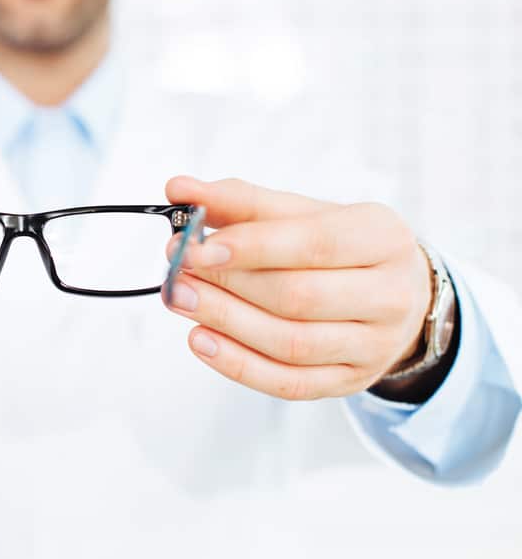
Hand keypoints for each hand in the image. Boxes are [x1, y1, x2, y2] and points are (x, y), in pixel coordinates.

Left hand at [162, 177, 432, 400]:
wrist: (395, 296)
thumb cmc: (338, 248)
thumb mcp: (302, 214)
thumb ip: (241, 201)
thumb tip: (180, 189)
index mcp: (382, 238)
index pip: (313, 244)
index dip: (251, 246)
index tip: (196, 244)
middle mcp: (390, 295)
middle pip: (298, 297)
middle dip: (228, 283)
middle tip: (177, 270)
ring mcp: (374, 346)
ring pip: (290, 343)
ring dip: (225, 321)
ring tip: (180, 298)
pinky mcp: (350, 381)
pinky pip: (289, 383)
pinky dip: (238, 365)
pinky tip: (201, 339)